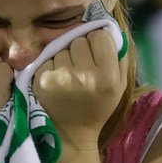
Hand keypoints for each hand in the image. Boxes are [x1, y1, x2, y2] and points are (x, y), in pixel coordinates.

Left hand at [33, 30, 125, 151]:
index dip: (97, 43)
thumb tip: (109, 27)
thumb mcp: (119, 86)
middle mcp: (85, 76)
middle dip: (80, 50)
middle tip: (81, 67)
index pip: (100, 36)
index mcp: (108, 77)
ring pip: (62, 48)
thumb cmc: (97, 107)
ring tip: (68, 76)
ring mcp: (61, 78)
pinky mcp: (42, 80)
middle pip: (79, 40)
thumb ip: (119, 57)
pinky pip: (47, 58)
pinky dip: (51, 66)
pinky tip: (56, 81)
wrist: (70, 135)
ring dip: (64, 58)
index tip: (96, 55)